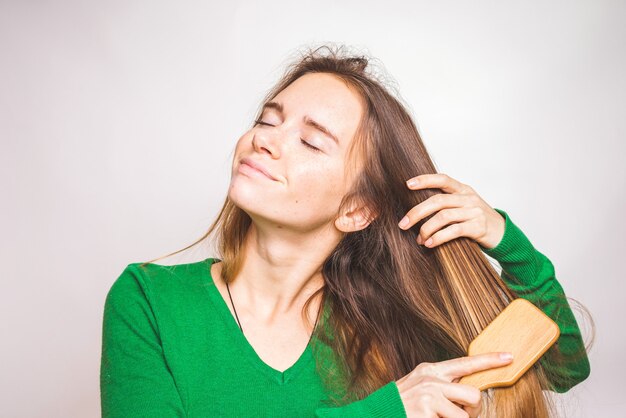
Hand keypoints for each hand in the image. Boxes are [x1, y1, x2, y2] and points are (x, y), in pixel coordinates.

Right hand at [396, 352, 513, 417]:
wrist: (374, 414)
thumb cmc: (400, 405)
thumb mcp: (419, 388)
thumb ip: (442, 386)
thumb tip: (469, 392)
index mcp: (430, 371)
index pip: (465, 363)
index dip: (489, 360)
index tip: (509, 357)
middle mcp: (431, 380)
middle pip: (473, 395)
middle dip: (471, 412)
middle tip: (457, 416)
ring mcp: (429, 397)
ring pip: (464, 417)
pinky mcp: (426, 412)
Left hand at [397, 173, 504, 248]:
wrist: (503, 233)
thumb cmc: (476, 220)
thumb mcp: (463, 205)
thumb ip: (445, 203)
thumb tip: (415, 210)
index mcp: (463, 189)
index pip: (443, 179)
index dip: (425, 180)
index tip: (407, 184)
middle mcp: (468, 198)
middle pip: (438, 201)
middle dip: (417, 212)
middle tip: (403, 224)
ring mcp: (474, 211)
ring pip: (443, 216)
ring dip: (426, 229)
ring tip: (419, 239)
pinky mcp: (478, 227)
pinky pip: (454, 230)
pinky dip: (438, 237)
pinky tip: (430, 244)